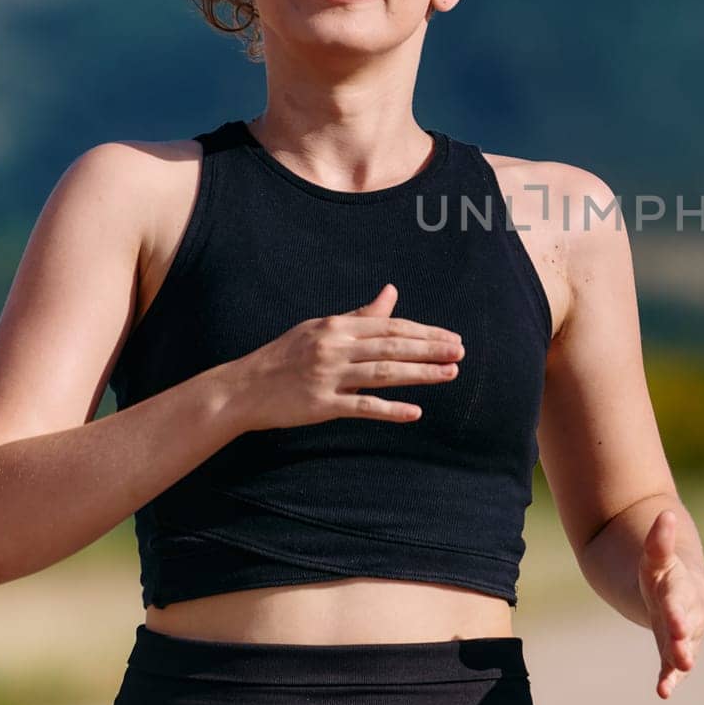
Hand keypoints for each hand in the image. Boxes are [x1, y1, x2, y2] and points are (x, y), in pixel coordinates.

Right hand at [225, 283, 464, 431]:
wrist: (243, 388)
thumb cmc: (285, 356)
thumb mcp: (321, 328)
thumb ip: (360, 315)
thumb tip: (392, 292)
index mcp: (336, 327)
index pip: (390, 326)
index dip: (424, 332)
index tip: (451, 337)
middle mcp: (335, 348)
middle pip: (392, 346)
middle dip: (430, 349)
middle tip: (460, 352)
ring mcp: (328, 377)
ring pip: (383, 373)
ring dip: (420, 374)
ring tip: (450, 374)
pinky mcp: (321, 405)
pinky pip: (361, 407)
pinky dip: (390, 410)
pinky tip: (415, 412)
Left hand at [637, 508, 703, 698]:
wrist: (677, 590)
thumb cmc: (665, 572)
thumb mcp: (657, 556)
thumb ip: (659, 540)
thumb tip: (665, 515)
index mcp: (681, 589)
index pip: (678, 600)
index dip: (677, 612)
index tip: (676, 626)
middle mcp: (686, 614)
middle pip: (685, 627)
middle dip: (683, 641)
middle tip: (683, 656)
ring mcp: (681, 634)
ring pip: (682, 649)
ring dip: (679, 663)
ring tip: (678, 672)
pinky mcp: (674, 650)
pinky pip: (672, 666)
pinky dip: (669, 678)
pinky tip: (663, 692)